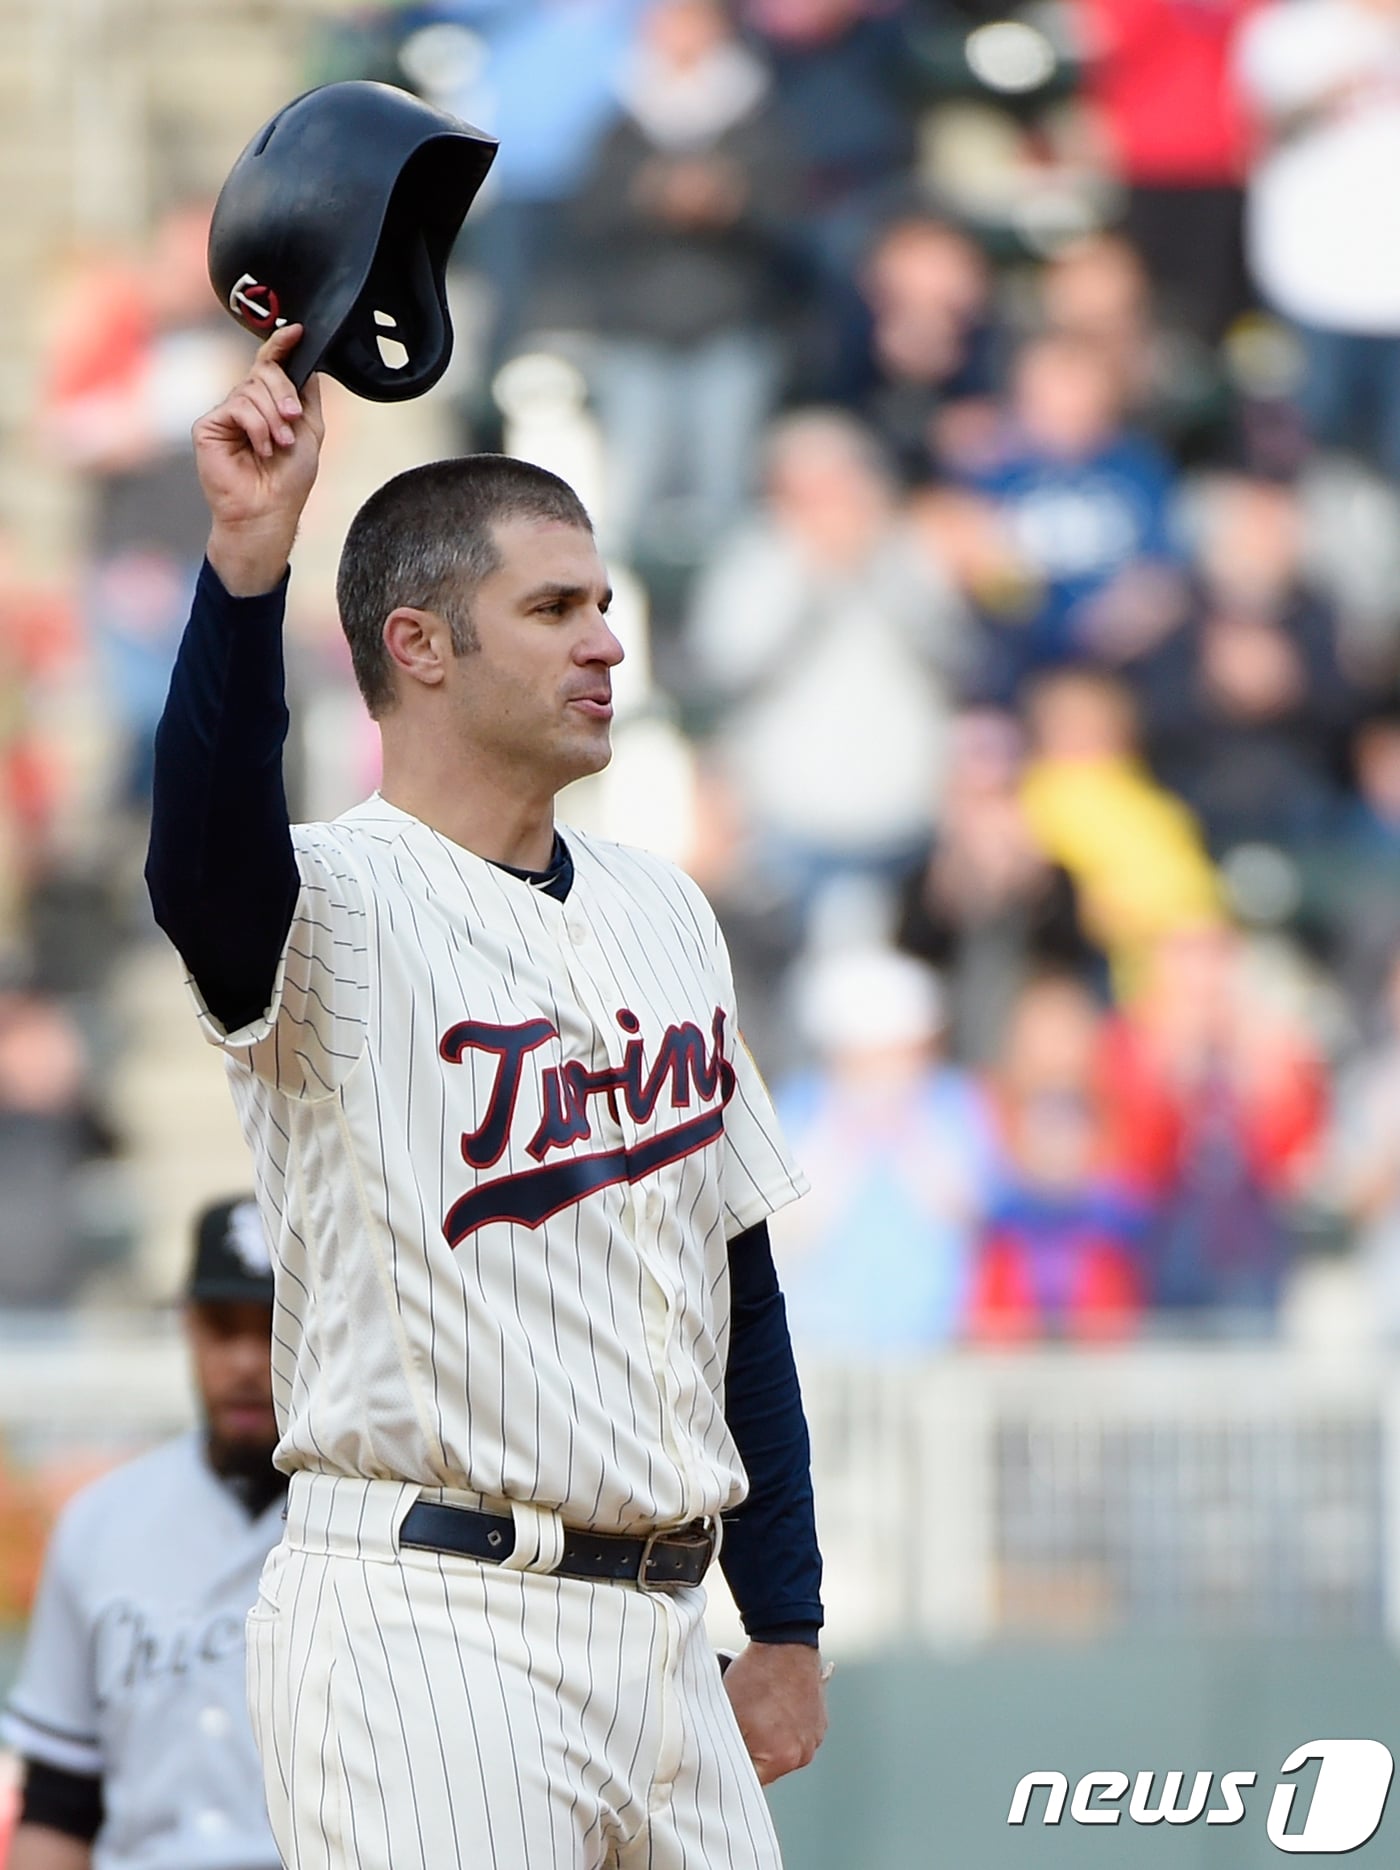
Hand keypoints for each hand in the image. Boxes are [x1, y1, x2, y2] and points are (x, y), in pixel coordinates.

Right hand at [194, 324, 325, 595]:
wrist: (269, 512)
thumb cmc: (289, 480)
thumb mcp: (309, 431)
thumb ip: (306, 396)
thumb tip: (307, 363)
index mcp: (269, 403)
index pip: (271, 364)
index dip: (281, 345)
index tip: (298, 331)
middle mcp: (245, 404)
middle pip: (264, 372)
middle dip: (284, 392)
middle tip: (292, 420)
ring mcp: (225, 413)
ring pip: (252, 389)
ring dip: (273, 417)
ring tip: (279, 445)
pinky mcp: (208, 425)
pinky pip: (237, 406)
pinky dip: (256, 426)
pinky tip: (261, 448)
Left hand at [722, 1642, 828, 1784]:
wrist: (784, 1642)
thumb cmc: (756, 1677)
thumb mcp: (730, 1716)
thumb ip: (728, 1747)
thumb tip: (721, 1762)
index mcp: (782, 1759)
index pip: (751, 1781)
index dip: (734, 1766)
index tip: (725, 1753)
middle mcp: (804, 1753)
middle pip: (768, 1766)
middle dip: (752, 1751)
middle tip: (741, 1726)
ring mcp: (815, 1736)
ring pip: (782, 1748)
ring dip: (769, 1737)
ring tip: (759, 1710)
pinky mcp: (819, 1720)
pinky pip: (796, 1732)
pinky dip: (784, 1724)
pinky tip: (773, 1703)